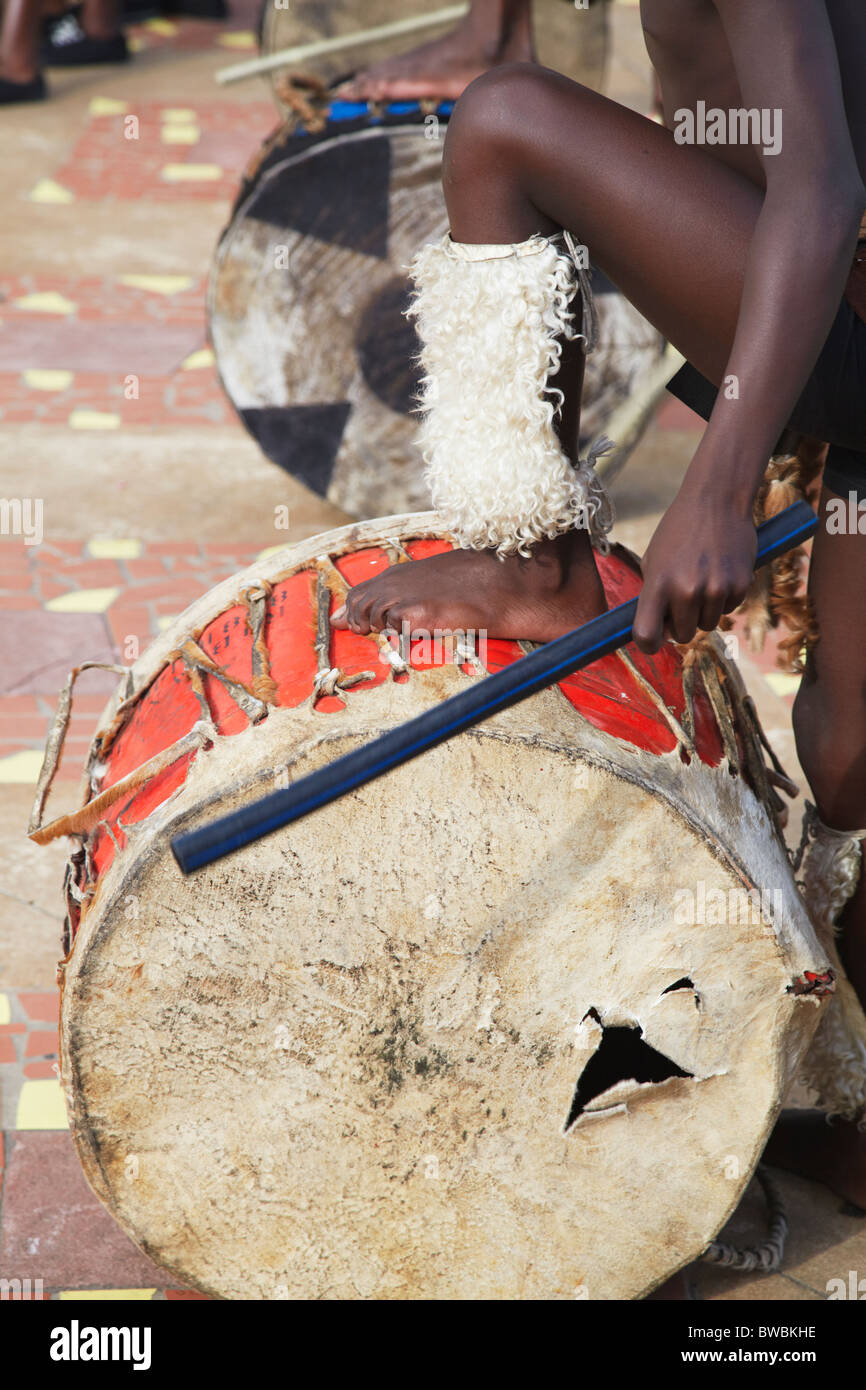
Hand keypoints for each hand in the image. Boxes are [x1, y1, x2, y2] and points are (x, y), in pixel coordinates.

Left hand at [632, 491, 756, 653]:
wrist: (716, 501)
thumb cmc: (679, 532)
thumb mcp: (654, 560)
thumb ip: (653, 595)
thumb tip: (658, 630)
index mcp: (658, 584)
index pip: (645, 635)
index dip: (647, 645)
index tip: (653, 642)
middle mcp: (686, 590)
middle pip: (681, 636)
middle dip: (680, 624)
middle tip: (682, 600)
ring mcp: (715, 589)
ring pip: (707, 625)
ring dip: (703, 611)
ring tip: (702, 580)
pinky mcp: (740, 585)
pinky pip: (729, 610)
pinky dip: (724, 598)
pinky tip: (720, 572)